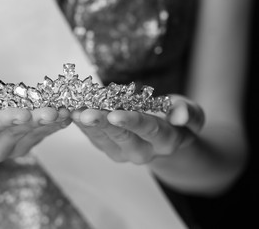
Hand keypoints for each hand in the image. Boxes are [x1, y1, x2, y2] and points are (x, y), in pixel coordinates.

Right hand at [0, 93, 71, 162]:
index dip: (6, 118)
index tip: (24, 112)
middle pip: (16, 132)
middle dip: (37, 121)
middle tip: (55, 110)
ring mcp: (11, 149)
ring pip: (33, 134)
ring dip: (51, 123)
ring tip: (67, 110)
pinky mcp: (24, 145)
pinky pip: (41, 135)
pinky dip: (54, 126)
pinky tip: (67, 116)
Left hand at [71, 94, 204, 163]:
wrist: (164, 134)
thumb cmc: (178, 120)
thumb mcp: (192, 115)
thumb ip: (190, 114)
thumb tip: (180, 116)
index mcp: (165, 141)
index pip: (149, 130)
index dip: (132, 121)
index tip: (115, 114)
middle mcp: (143, 151)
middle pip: (121, 137)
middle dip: (102, 124)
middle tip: (85, 113)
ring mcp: (122, 152)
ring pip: (103, 138)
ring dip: (86, 125)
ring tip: (72, 110)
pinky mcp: (107, 147)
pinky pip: (93, 137)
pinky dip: (81, 125)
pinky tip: (71, 112)